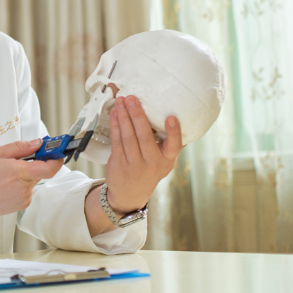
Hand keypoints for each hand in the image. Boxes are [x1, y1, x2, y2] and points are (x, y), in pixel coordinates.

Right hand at [0, 139, 63, 218]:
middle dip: (33, 163)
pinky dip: (20, 185)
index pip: (50, 167)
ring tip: (5, 174)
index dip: (57, 157)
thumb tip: (37, 143)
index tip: (58, 150)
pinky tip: (4, 184)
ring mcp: (24, 199)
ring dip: (25, 175)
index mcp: (20, 173)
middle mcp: (25, 188)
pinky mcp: (20, 206)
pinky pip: (27, 190)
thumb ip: (20, 147)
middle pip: (40, 172)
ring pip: (32, 181)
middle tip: (17, 158)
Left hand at [105, 96, 183, 214]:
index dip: (173, 131)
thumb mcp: (164, 162)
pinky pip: (116, 140)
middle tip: (132, 98)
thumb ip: (168, 144)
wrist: (130, 194)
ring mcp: (134, 164)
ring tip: (121, 101)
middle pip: (144, 136)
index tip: (171, 117)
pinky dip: (115, 125)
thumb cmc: (149, 171)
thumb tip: (178, 118)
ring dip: (123, 116)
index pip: (173, 146)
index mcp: (167, 160)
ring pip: (128, 136)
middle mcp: (152, 162)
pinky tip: (115, 113)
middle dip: (137, 115)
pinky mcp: (119, 162)